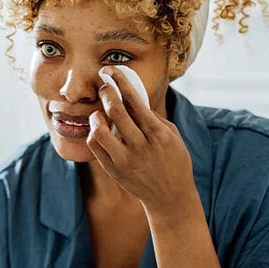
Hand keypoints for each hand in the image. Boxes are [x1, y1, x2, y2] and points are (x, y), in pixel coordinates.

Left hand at [86, 66, 198, 214]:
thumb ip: (152, 117)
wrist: (170, 197)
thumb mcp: (172, 135)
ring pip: (100, 131)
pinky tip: (99, 129)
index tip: (111, 70)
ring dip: (97, 116)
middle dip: (106, 92)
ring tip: (99, 112)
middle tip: (104, 86)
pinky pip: (96, 147)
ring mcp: (125, 160)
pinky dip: (94, 134)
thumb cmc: (173, 160)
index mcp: (158, 134)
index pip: (134, 101)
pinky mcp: (114, 171)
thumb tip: (132, 97)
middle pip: (115, 111)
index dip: (120, 82)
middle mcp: (141, 146)